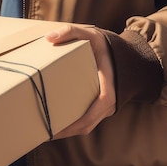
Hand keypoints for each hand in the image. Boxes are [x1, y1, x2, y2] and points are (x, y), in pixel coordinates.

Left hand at [45, 23, 115, 137]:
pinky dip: (70, 125)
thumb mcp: (91, 33)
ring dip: (66, 131)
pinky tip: (53, 122)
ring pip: (85, 126)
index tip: (56, 130)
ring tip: (43, 131)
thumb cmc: (106, 45)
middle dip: (64, 132)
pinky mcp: (98, 107)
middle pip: (85, 126)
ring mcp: (104, 108)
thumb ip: (71, 31)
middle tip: (41, 134)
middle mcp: (108, 104)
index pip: (93, 114)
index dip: (75, 124)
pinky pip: (85, 120)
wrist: (125, 53)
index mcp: (109, 91)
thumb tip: (50, 37)